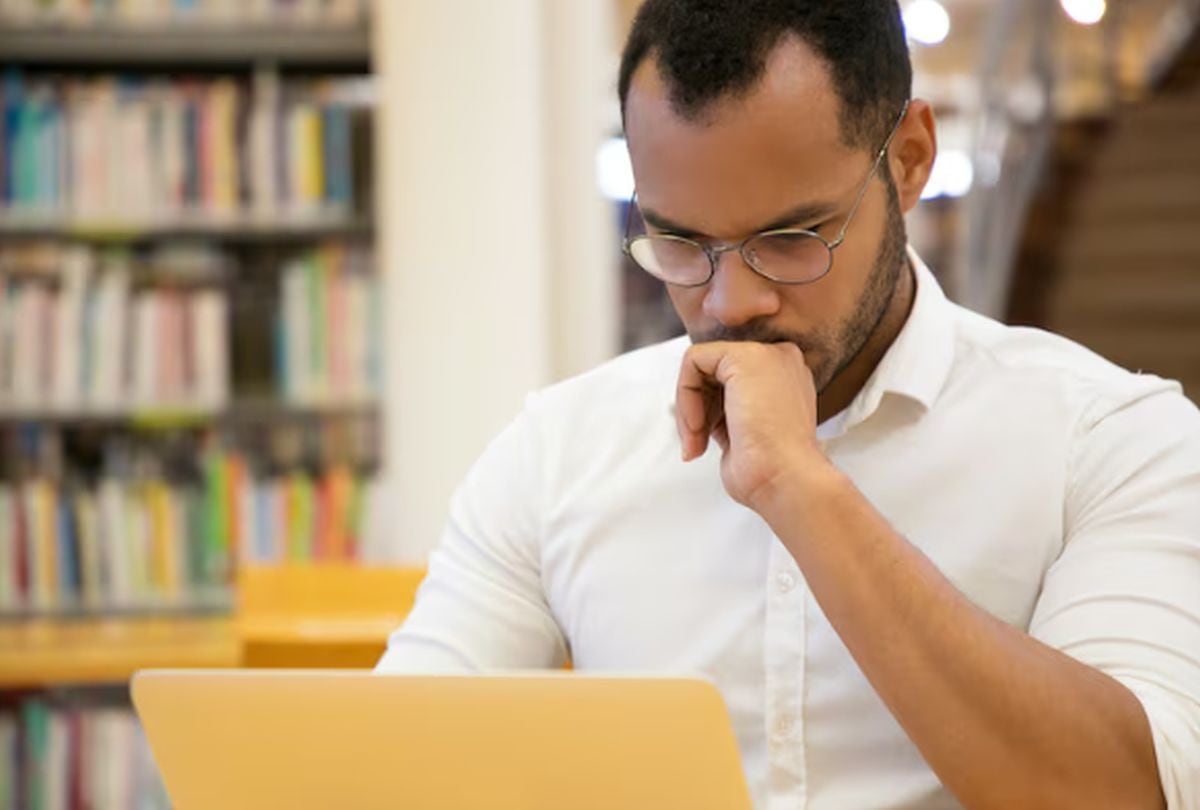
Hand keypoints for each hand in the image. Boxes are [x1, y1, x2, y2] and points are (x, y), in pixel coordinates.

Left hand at [675, 341, 827, 510]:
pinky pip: (693, 361)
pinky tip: (698, 425)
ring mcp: (767, 354)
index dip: (710, 411)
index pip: (729, 381)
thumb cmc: (770, 472)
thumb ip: (725, 412)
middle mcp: (780, 362)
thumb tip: (698, 411)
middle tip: (696, 445)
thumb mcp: (743, 434)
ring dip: (687, 409)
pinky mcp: (744, 356)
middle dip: (695, 410)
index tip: (706, 443)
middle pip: (714, 372)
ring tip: (697, 443)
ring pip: (700, 367)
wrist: (786, 480)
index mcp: (785, 380)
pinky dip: (685, 395)